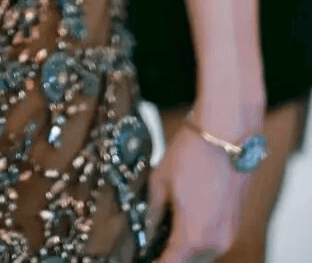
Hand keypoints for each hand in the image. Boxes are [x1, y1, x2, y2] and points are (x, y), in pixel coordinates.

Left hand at [148, 122, 247, 262]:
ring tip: (165, 225)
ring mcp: (229, 232)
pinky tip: (185, 215)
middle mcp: (215, 243)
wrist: (228, 131)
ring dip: (185, 245)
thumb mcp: (160, 180)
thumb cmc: (193, 152)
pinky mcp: (236, 220)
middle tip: (152, 239)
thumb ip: (153, 211)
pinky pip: (214, 238)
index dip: (154, 262)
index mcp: (192, 237)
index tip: (144, 256)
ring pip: (202, 252)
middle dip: (170, 253)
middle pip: (187, 261)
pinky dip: (199, 234)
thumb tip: (146, 228)